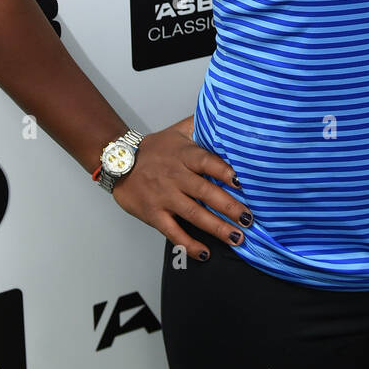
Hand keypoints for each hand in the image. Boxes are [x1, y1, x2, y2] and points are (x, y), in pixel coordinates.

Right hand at [111, 115, 248, 261]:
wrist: (119, 162)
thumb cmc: (154, 149)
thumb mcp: (178, 131)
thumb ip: (200, 124)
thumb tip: (226, 115)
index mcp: (184, 156)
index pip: (207, 162)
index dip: (224, 172)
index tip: (242, 183)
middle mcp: (175, 176)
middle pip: (205, 192)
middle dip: (229, 207)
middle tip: (249, 218)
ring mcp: (164, 197)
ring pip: (193, 214)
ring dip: (216, 228)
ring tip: (237, 238)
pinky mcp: (153, 214)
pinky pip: (173, 232)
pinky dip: (188, 244)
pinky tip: (205, 253)